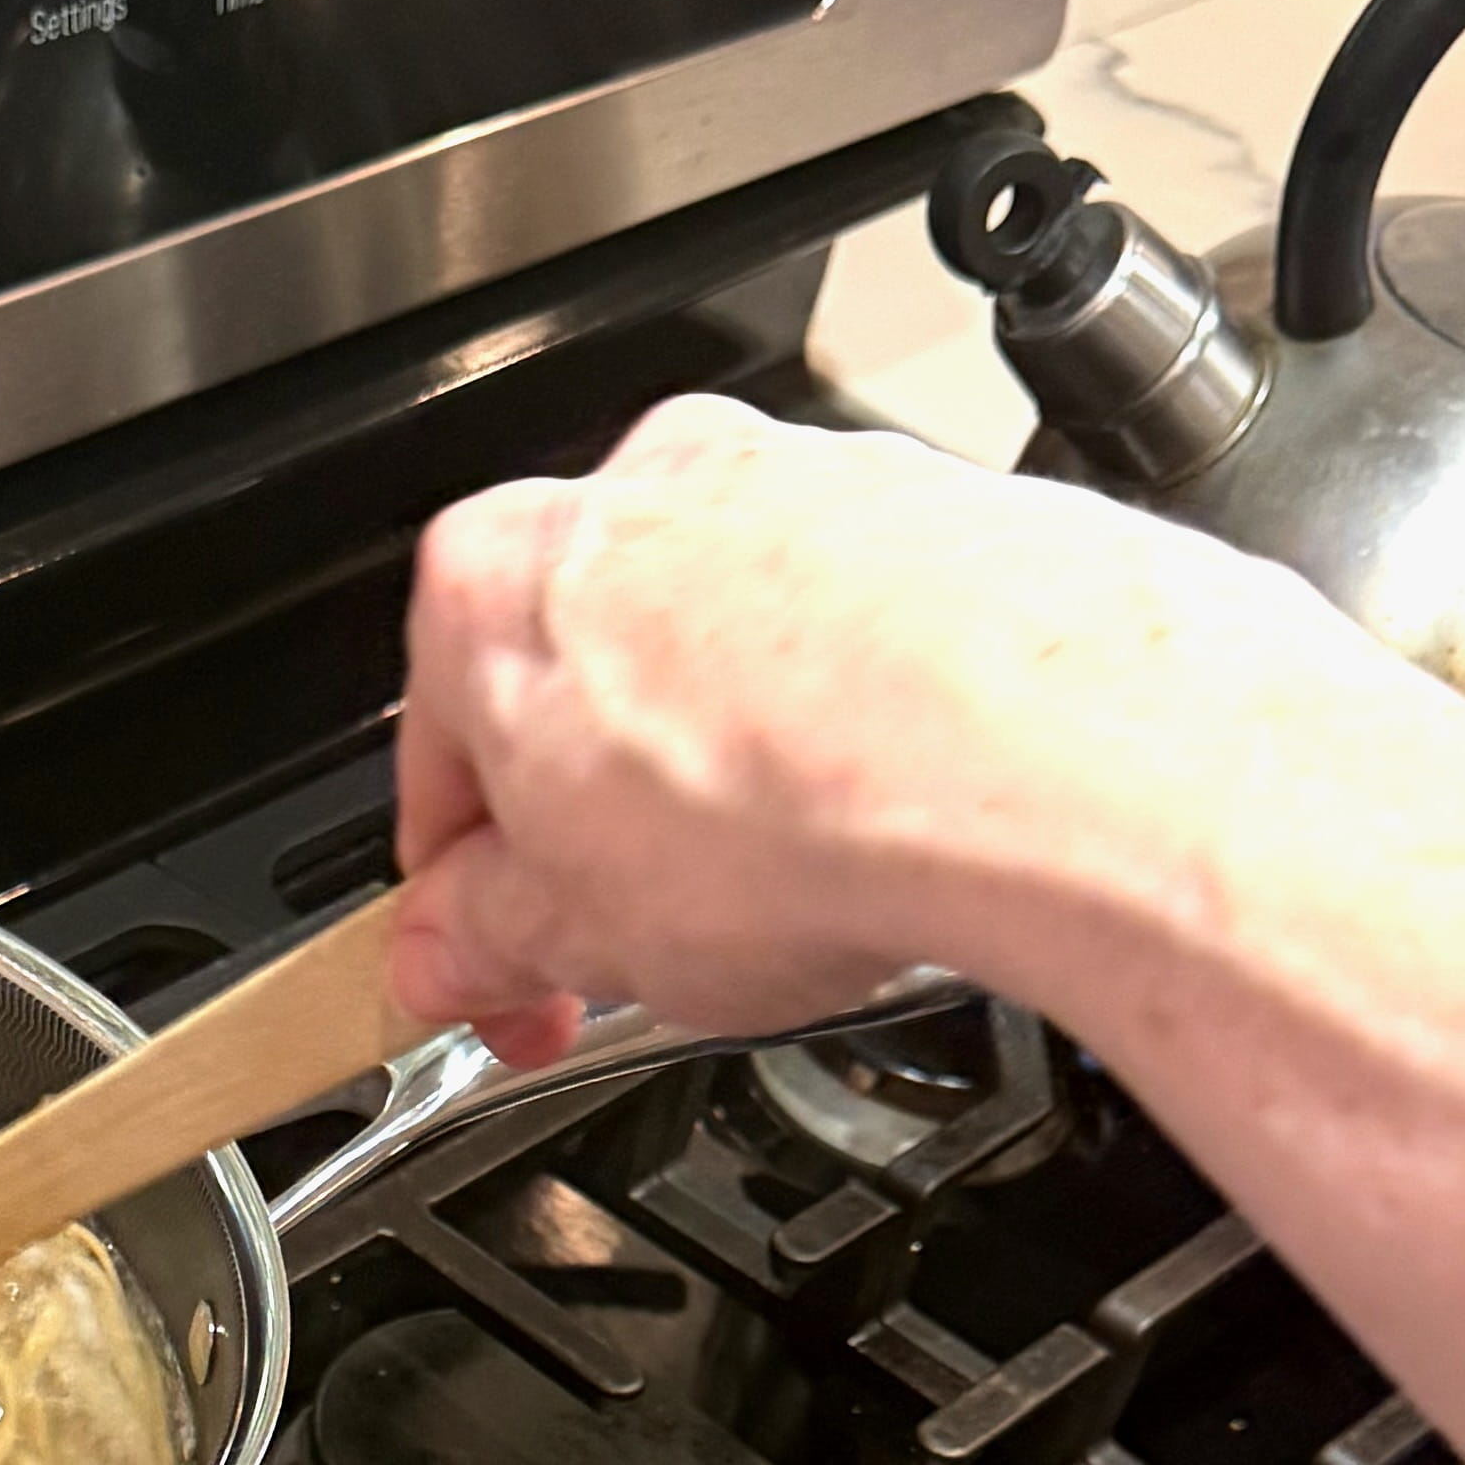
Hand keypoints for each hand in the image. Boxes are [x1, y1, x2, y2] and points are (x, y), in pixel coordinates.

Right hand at [387, 390, 1032, 1058]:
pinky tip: (886, 824)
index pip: (438, 771)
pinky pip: (858, 637)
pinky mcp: (926, 513)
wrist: (1027, 747)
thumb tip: (448, 956)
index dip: (468, 907)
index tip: (508, 974)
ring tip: (794, 893)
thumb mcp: (581, 942)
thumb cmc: (794, 800)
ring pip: (724, 658)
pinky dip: (858, 724)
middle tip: (647, 951)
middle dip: (607, 829)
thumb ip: (483, 945)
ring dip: (737, 773)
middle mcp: (636, 496)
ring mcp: (789, 490)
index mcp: (490, 582)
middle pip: (583, 695)